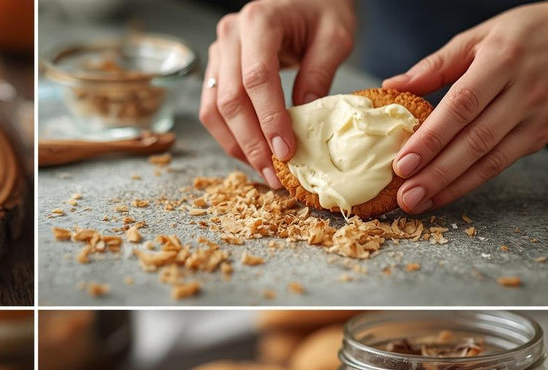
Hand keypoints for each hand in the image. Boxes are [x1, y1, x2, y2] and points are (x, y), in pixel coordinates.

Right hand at [199, 0, 355, 187]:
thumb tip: (303, 123)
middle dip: (252, 142)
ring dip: (236, 145)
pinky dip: (230, 137)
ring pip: (213, 110)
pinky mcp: (216, 70)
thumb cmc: (322, 14)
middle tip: (273, 174)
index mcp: (259, 21)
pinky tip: (252, 154)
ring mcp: (218, 52)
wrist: (304, 0)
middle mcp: (230, 35)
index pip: (257, 78)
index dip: (269, 120)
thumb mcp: (335, 37)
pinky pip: (212, 110)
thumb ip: (319, 75)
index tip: (286, 152)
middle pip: (230, 99)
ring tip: (262, 170)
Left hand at [384, 0, 547, 213]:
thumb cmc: (527, 33)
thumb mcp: (480, 36)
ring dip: (451, 187)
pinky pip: (502, 163)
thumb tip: (393, 86)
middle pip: (475, 141)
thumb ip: (436, 64)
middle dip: (436, 174)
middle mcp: (524, 92)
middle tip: (404, 197)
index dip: (431, 138)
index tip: (402, 163)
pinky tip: (444, 194)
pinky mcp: (542, 134)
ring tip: (418, 204)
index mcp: (503, 61)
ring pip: (491, 160)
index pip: (462, 106)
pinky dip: (471, 182)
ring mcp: (537, 117)